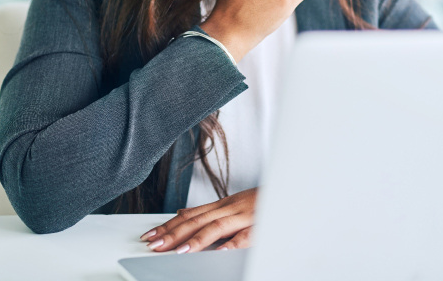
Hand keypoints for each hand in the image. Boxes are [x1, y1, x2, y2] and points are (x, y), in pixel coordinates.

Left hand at [140, 188, 256, 251]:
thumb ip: (209, 210)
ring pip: (216, 227)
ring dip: (196, 240)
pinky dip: (230, 245)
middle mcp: (231, 207)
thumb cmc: (264, 199)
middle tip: (153, 244)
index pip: (192, 214)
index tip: (151, 235)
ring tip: (177, 250)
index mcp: (225, 204)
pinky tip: (217, 254)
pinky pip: (244, 237)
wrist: (291, 188)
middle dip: (174, 233)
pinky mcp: (260, 225)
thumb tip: (182, 212)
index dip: (169, 225)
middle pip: (198, 221)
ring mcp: (245, 216)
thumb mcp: (234, 202)